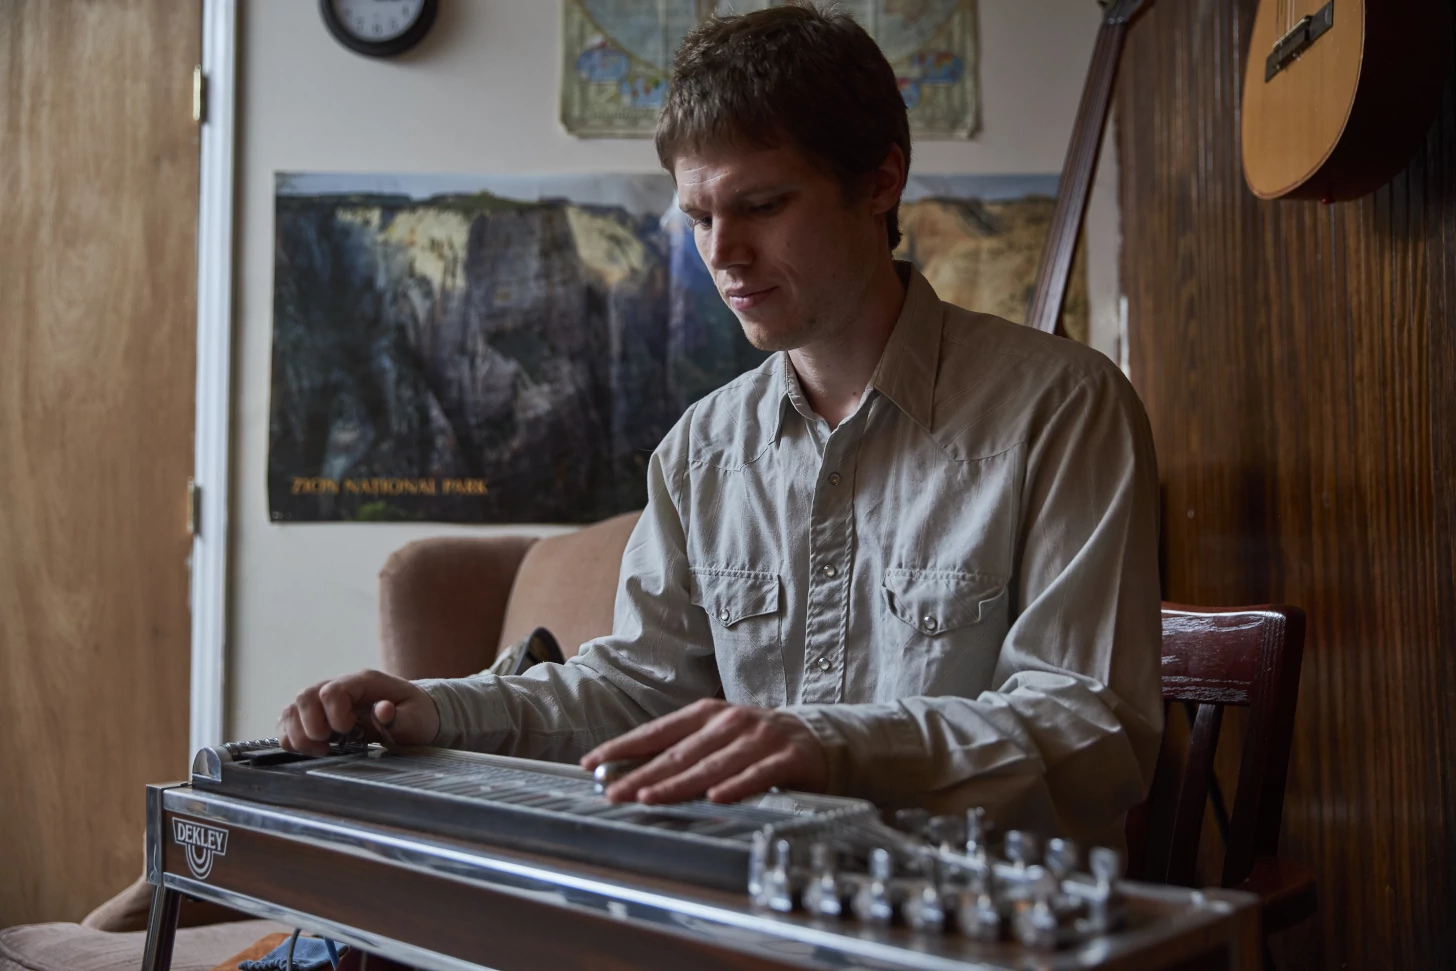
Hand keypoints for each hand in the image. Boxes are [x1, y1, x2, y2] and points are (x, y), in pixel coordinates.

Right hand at [277, 669, 439, 755]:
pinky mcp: (315, 715)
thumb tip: (382, 709)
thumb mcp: (417, 718)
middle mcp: (338, 686)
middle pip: (304, 696)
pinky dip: (292, 739)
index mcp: (363, 682)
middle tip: (330, 744)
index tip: (350, 732)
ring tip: (322, 749)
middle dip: (311, 727)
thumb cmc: (415, 716)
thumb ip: (400, 717)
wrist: (413, 717)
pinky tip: (312, 749)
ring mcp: (323, 700)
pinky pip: (288, 722)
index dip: (334, 715)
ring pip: (291, 710)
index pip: (331, 691)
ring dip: (299, 735)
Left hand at [579, 699, 827, 803]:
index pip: (657, 732)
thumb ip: (682, 752)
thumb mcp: (717, 738)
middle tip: (613, 792)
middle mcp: (730, 722)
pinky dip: (736, 786)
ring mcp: (759, 738)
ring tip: (650, 797)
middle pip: (680, 752)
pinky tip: (716, 798)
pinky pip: (757, 775)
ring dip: (679, 783)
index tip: (593, 763)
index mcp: (707, 714)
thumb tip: (631, 773)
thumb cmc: (756, 742)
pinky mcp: (786, 758)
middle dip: (642, 774)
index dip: (623, 747)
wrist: (816, 740)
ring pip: (712, 764)